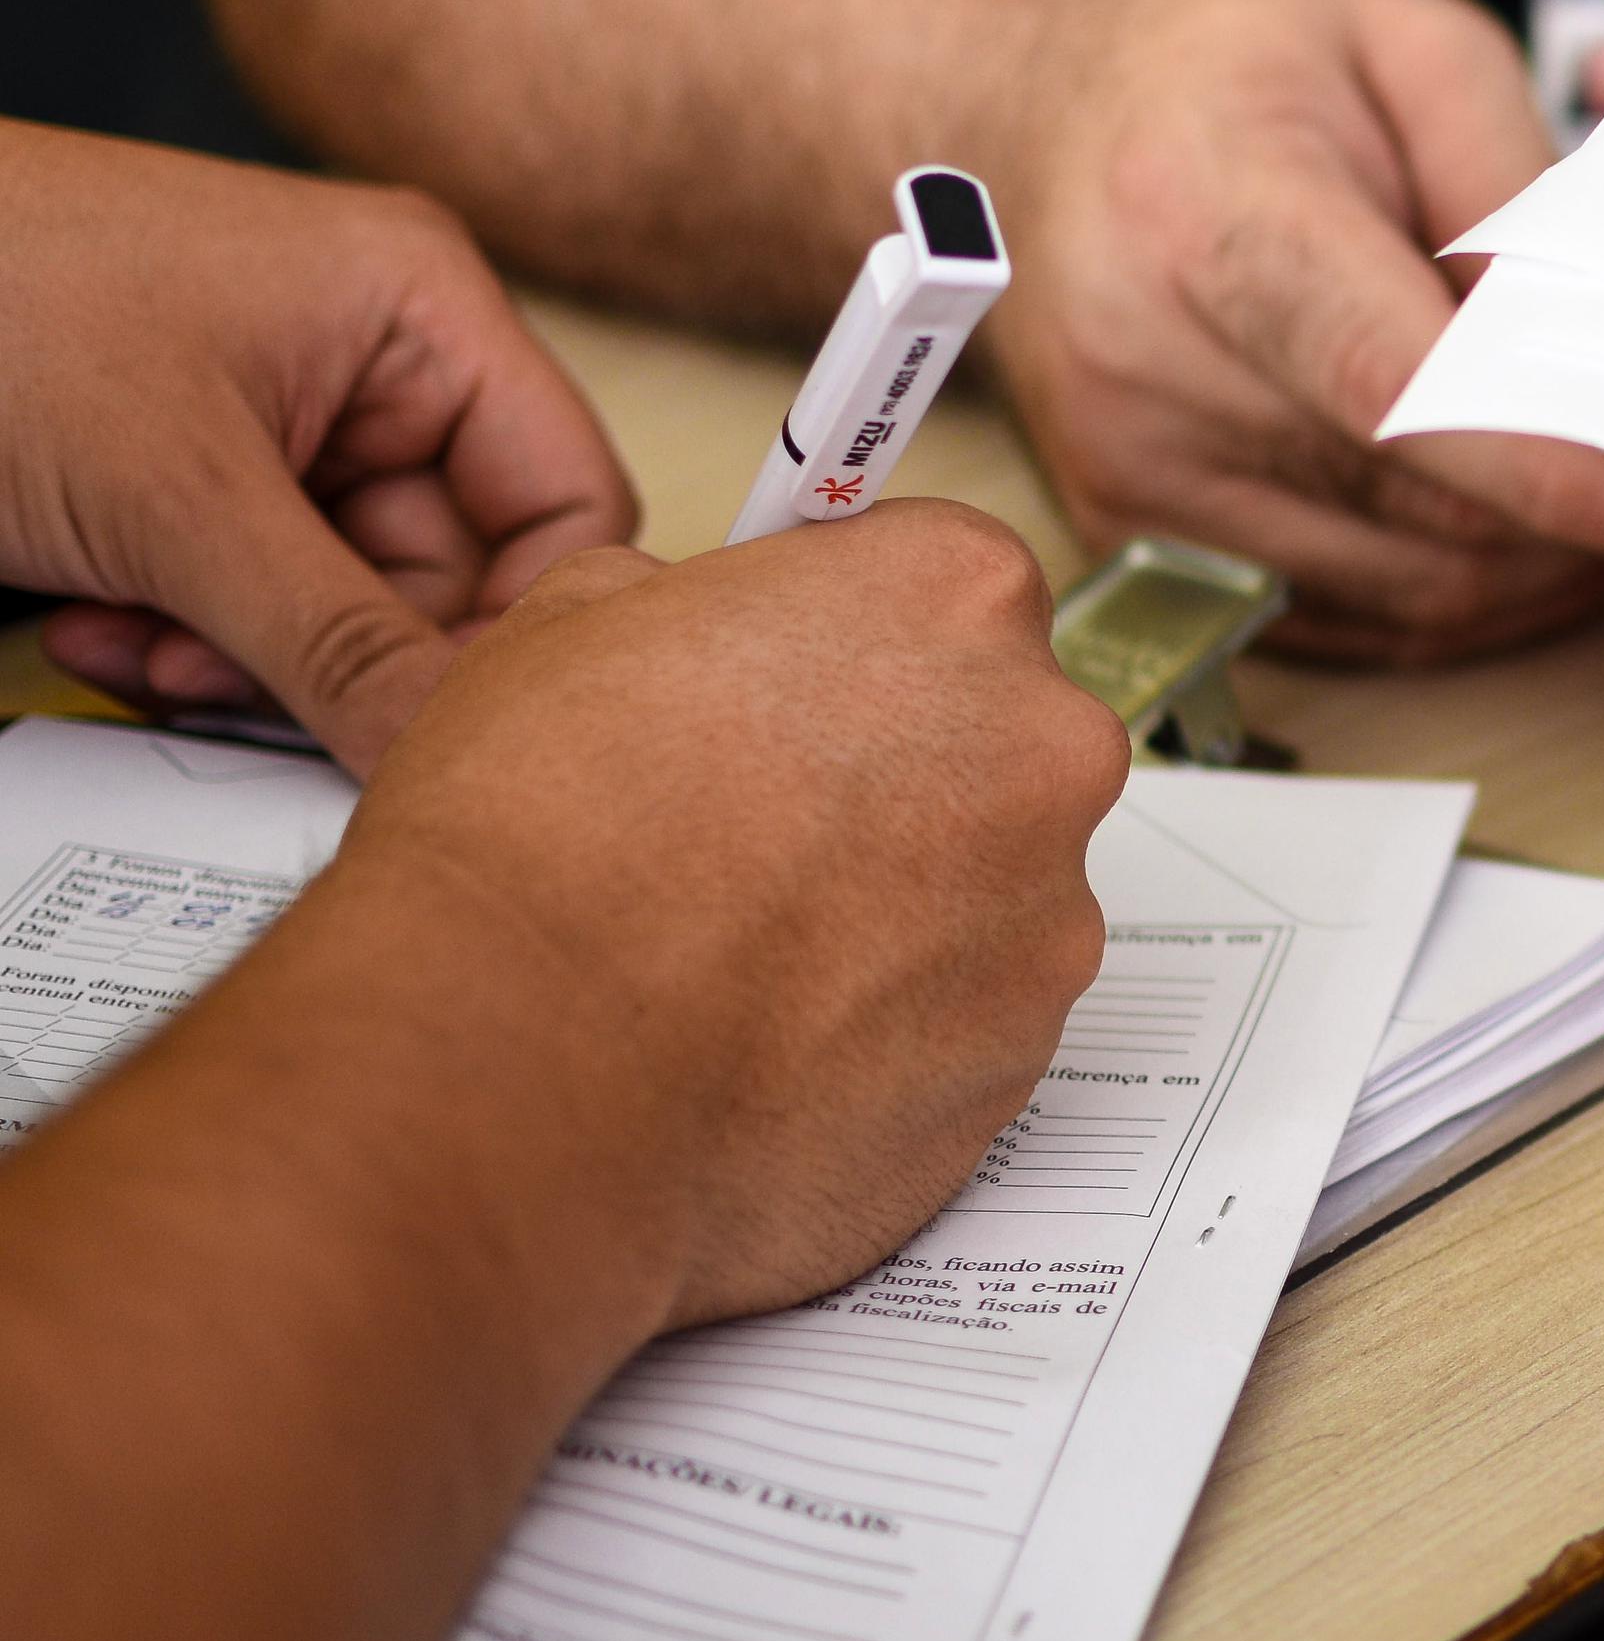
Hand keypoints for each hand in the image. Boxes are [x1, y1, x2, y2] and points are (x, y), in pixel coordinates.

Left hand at [0, 125, 633, 770]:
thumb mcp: (176, 502)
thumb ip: (334, 642)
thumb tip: (447, 749)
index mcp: (422, 306)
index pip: (566, 504)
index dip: (516, 626)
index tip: (442, 723)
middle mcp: (371, 351)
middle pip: (446, 569)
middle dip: (328, 648)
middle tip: (219, 677)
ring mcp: (278, 407)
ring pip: (333, 596)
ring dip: (228, 652)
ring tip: (124, 638)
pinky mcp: (191, 461)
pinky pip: (243, 588)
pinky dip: (170, 629)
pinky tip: (88, 617)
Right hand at [332, 504, 1130, 1324]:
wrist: (516, 1056)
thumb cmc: (532, 831)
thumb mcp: (577, 617)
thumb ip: (696, 598)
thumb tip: (712, 630)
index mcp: (957, 592)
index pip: (950, 583)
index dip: (861, 634)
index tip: (807, 678)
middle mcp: (1043, 740)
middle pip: (997, 736)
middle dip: (902, 771)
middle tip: (769, 824)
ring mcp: (1050, 905)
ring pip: (993, 884)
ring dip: (906, 904)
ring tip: (756, 944)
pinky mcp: (1026, 1044)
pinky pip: (974, 1011)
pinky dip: (897, 1021)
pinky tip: (782, 1030)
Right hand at [990, 0, 1603, 662]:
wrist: (1021, 102)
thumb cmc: (1216, 58)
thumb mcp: (1405, 38)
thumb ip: (1520, 180)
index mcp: (1210, 213)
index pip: (1399, 389)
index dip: (1549, 470)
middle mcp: (1147, 364)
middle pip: (1416, 501)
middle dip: (1584, 510)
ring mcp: (1130, 467)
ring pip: (1398, 583)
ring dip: (1536, 564)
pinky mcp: (1134, 532)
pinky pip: (1343, 615)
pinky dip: (1455, 590)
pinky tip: (1522, 531)